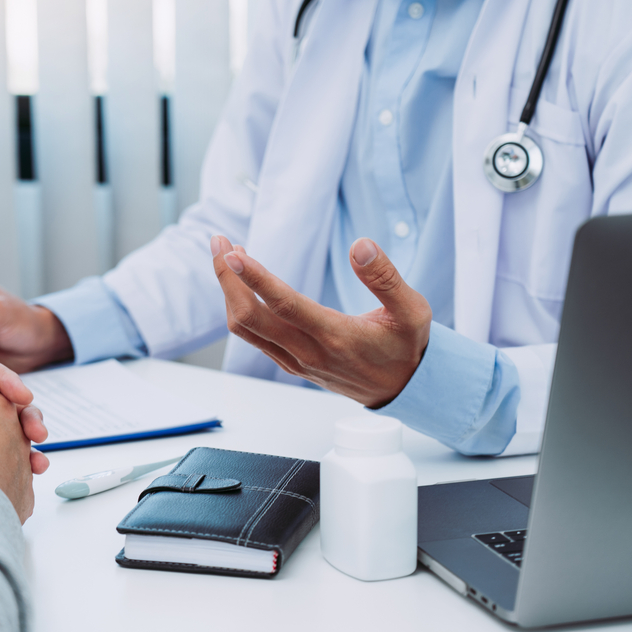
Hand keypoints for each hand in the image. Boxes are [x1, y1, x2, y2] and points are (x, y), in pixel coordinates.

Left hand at [211, 235, 431, 407]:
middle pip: (250, 318)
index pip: (285, 306)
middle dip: (227, 278)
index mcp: (336, 336)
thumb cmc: (406, 347)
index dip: (255, 279)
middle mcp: (309, 352)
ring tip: (227, 255)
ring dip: (230, 291)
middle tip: (219, 242)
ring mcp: (296, 361)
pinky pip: (254, 337)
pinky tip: (243, 283)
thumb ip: (386, 277)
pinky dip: (241, 307)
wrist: (404, 389)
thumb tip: (361, 245)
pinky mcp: (291, 363)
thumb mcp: (412, 310)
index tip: (234, 254)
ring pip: (246, 329)